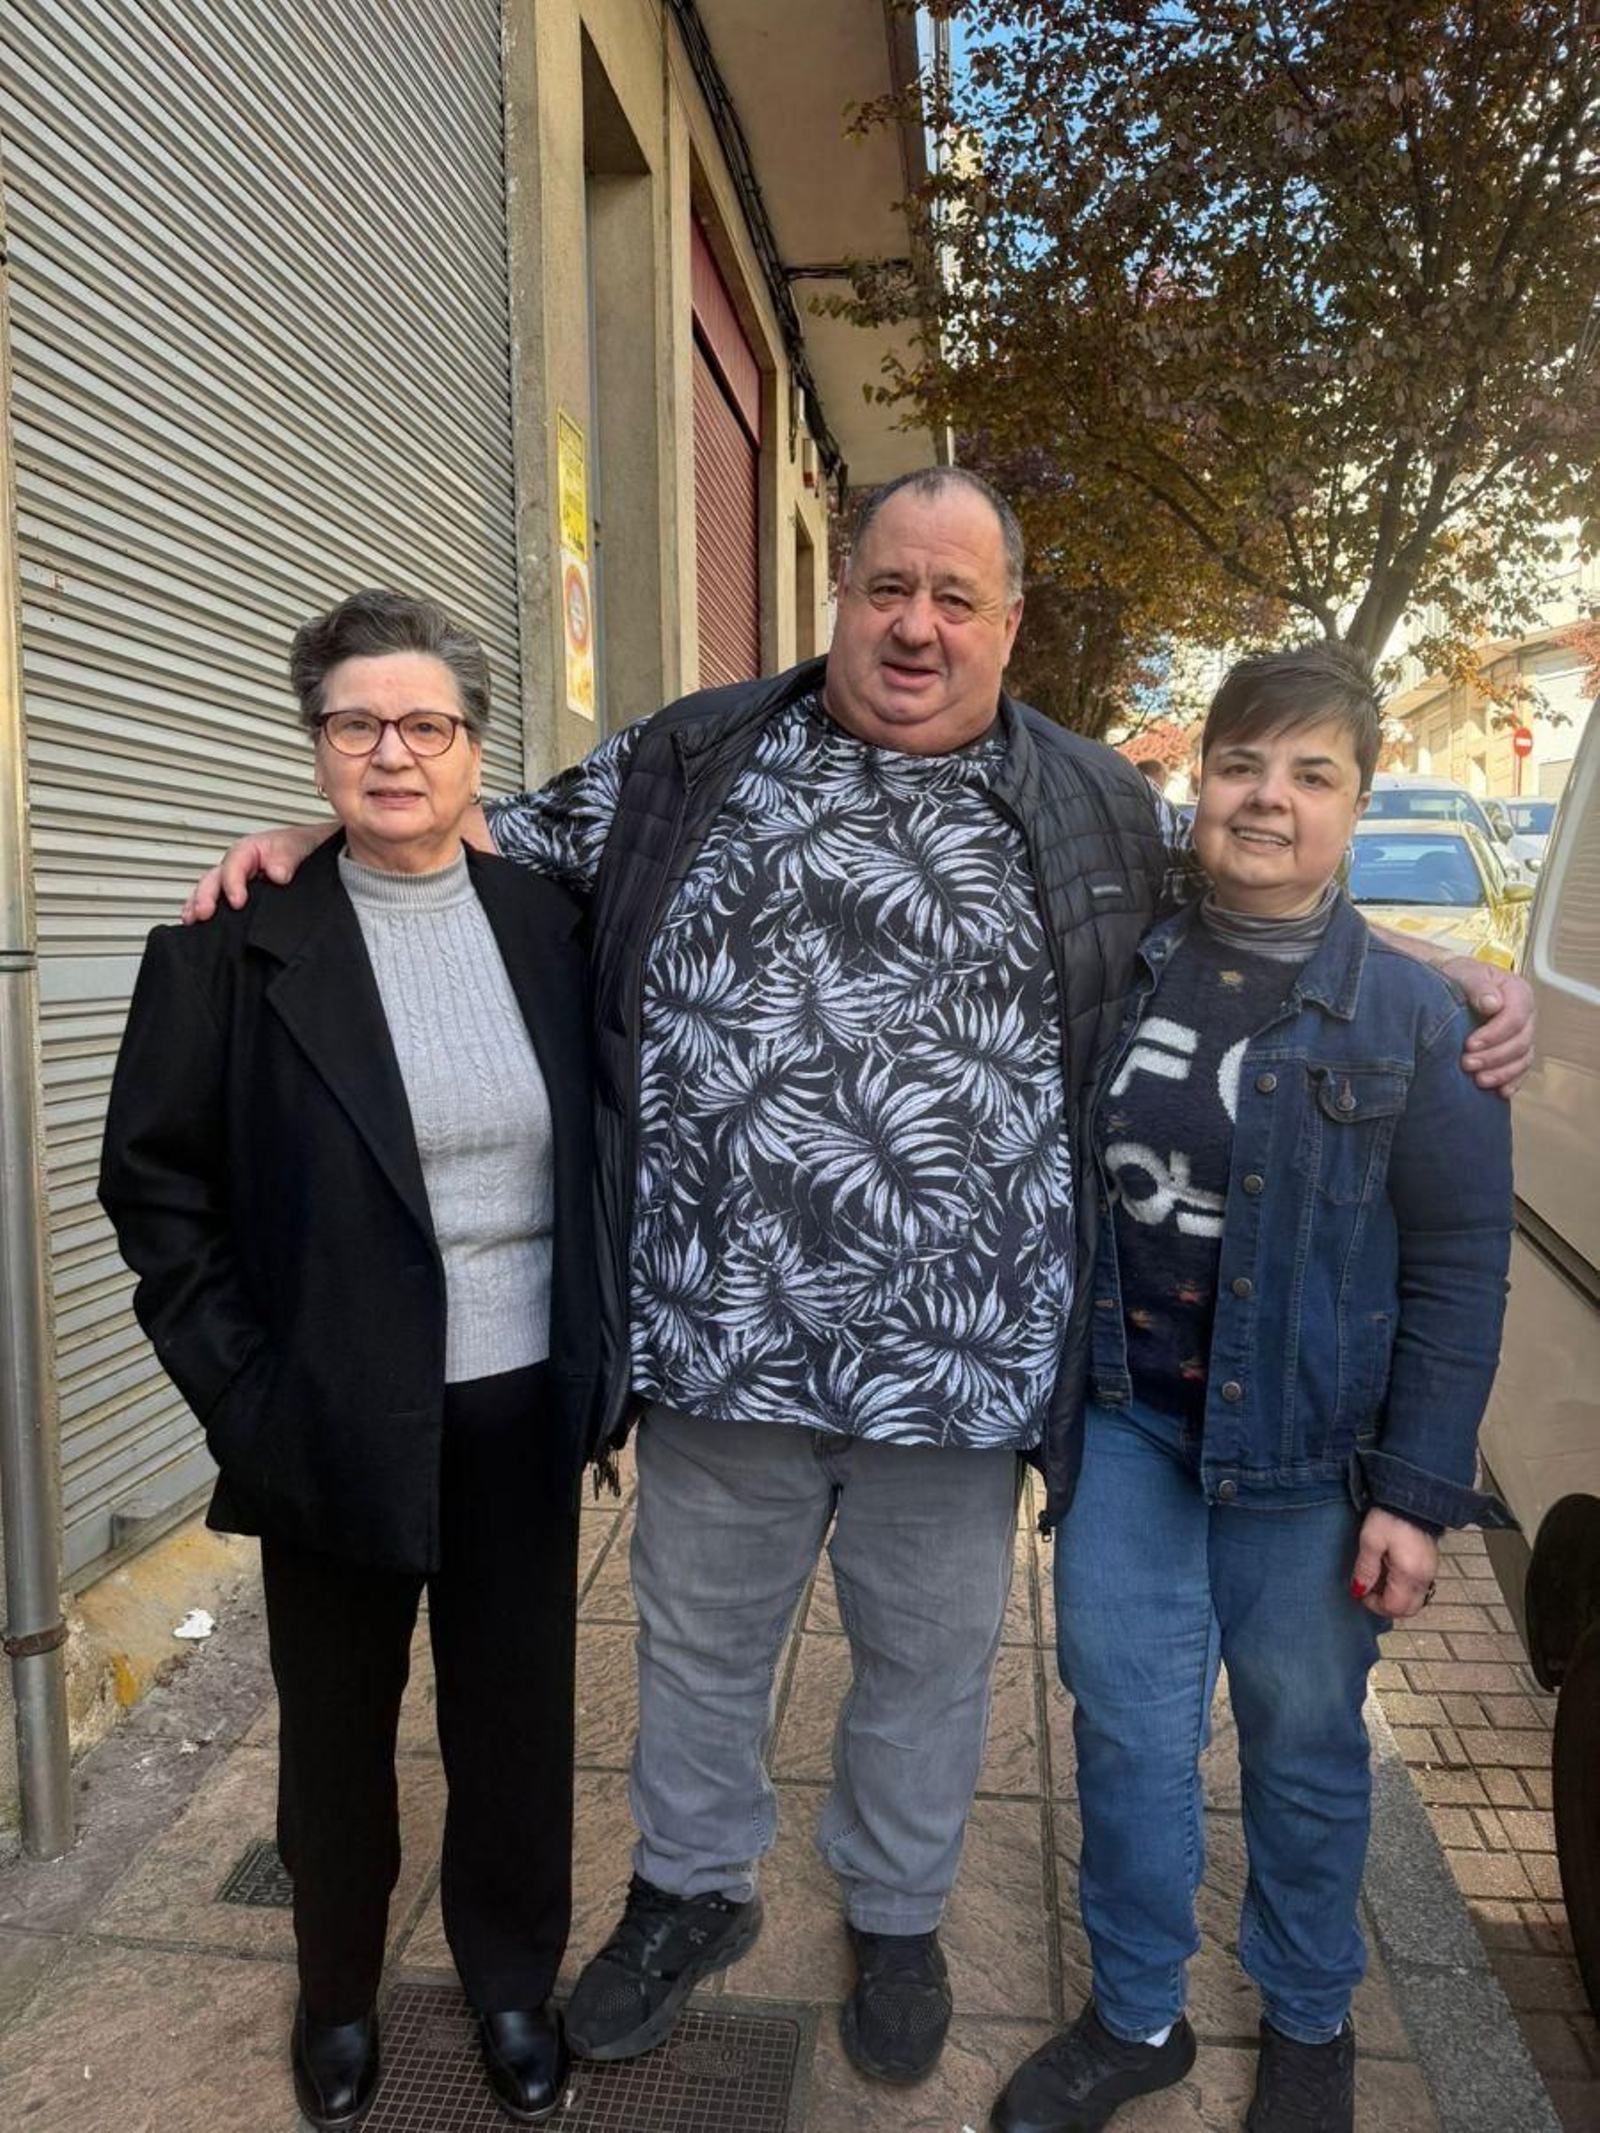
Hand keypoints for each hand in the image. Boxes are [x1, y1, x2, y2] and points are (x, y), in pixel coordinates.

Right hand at [181, 823, 328, 922]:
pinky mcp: (239, 898)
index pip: (234, 864)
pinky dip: (204, 912)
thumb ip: (287, 857)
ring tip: (193, 920)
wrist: (314, 855)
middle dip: (205, 896)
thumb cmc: (302, 847)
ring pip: (210, 891)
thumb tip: (276, 874)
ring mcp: (235, 882)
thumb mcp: (297, 846)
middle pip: (214, 878)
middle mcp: (237, 866)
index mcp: (249, 850)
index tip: (238, 901)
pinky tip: (199, 927)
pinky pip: (218, 903)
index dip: (232, 882)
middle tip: (204, 914)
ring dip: (198, 905)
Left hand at [1349, 1509, 1438, 1620]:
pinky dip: (1403, 1586)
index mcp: (1409, 1574)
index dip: (1374, 1605)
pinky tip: (1391, 1570)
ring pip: (1414, 1600)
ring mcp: (1430, 1571)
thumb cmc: (1390, 1516)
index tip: (1361, 1591)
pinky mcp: (1430, 1563)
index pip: (1394, 1608)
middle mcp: (1424, 1577)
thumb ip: (1365, 1569)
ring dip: (1395, 1596)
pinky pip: (1418, 1587)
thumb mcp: (1370, 1541)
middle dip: (1386, 1604)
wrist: (1412, 1496)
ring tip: (1379, 1577)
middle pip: (1407, 1609)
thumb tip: (1359, 1590)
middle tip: (1369, 1588)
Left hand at [1440, 959, 1534, 1097]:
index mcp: (1517, 993)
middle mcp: (1525, 1016)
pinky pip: (1520, 1070)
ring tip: (1479, 1081)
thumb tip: (1492, 1003)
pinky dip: (1512, 1082)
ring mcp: (1522, 1035)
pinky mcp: (1514, 1052)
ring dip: (1502, 1072)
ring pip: (1522, 1059)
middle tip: (1467, 1064)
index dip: (1495, 1034)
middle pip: (1520, 1041)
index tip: (1470, 1044)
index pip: (1515, 1017)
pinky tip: (1501, 1092)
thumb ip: (1478, 985)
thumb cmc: (1459, 977)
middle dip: (1494, 1056)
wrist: (1451, 986)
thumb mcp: (1464, 972)